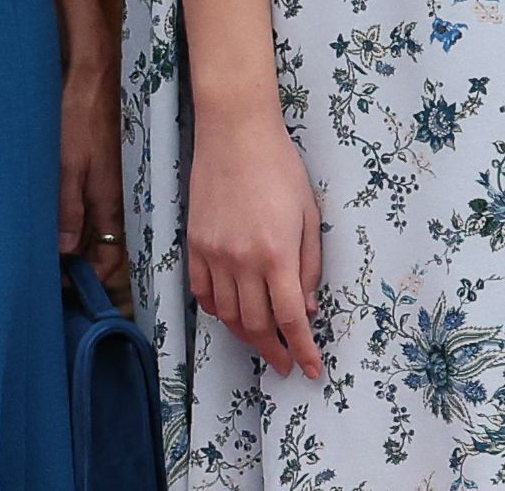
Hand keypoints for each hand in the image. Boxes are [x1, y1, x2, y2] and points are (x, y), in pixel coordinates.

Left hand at [59, 50, 126, 283]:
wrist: (95, 76)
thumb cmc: (81, 116)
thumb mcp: (67, 164)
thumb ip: (68, 207)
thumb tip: (68, 250)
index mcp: (110, 202)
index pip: (110, 257)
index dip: (93, 278)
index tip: (67, 290)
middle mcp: (114, 198)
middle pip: (104, 246)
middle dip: (84, 265)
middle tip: (53, 276)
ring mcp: (109, 183)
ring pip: (97, 226)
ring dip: (78, 243)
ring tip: (49, 253)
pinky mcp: (100, 168)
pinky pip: (91, 205)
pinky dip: (77, 219)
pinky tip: (55, 217)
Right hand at [187, 109, 324, 378]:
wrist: (235, 133)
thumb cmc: (281, 169)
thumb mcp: (310, 217)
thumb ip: (309, 267)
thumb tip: (307, 309)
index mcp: (277, 254)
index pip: (291, 319)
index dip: (303, 350)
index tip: (310, 370)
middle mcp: (242, 260)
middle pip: (256, 324)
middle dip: (274, 351)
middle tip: (285, 364)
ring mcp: (213, 252)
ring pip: (226, 313)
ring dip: (244, 334)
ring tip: (260, 341)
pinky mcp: (194, 242)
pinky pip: (200, 290)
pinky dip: (214, 309)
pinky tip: (227, 313)